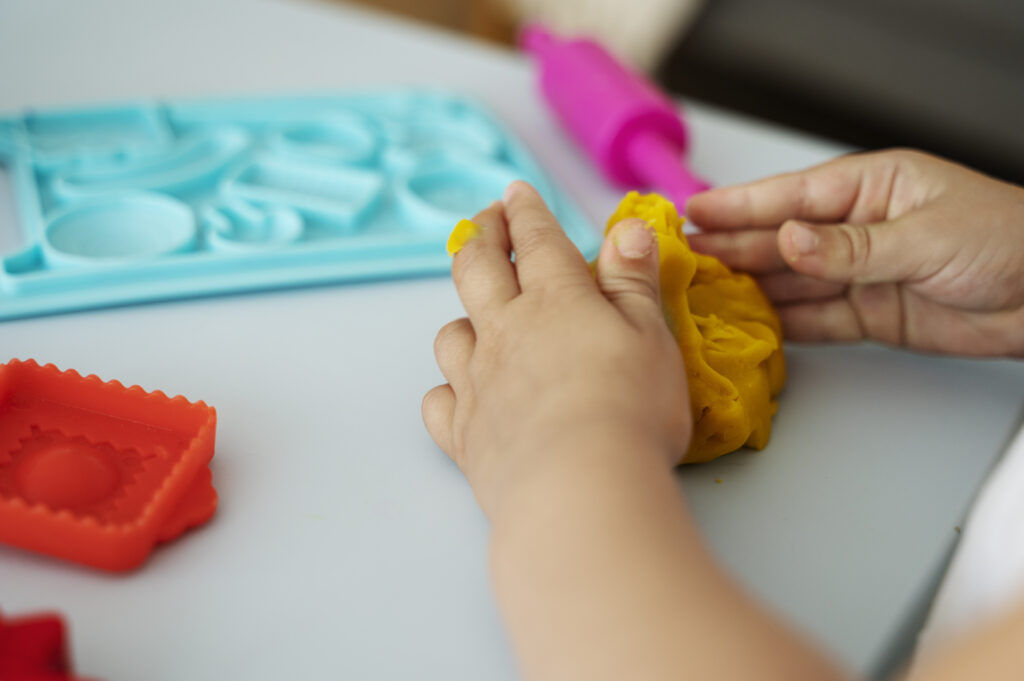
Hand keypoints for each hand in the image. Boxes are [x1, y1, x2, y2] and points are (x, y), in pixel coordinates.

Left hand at [422, 181, 689, 517]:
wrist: (578, 487)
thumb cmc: (628, 409)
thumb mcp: (651, 336)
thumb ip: (633, 281)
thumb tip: (626, 228)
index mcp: (555, 301)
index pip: (536, 240)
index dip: (525, 211)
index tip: (515, 192)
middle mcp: (506, 332)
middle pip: (478, 269)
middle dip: (480, 236)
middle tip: (484, 220)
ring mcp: (478, 383)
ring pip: (451, 334)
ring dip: (462, 318)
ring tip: (477, 317)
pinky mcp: (463, 435)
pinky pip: (438, 402)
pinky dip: (447, 392)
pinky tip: (461, 395)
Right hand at [686, 149, 1023, 356]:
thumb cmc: (1008, 240)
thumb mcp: (924, 236)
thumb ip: (850, 247)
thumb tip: (788, 240)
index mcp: (870, 189)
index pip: (791, 196)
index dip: (739, 206)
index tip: (693, 212)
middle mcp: (857, 230)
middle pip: (781, 240)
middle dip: (733, 248)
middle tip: (685, 258)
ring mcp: (860, 274)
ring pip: (792, 282)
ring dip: (750, 289)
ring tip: (703, 296)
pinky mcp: (870, 316)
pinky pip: (815, 320)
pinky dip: (784, 326)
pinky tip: (750, 326)